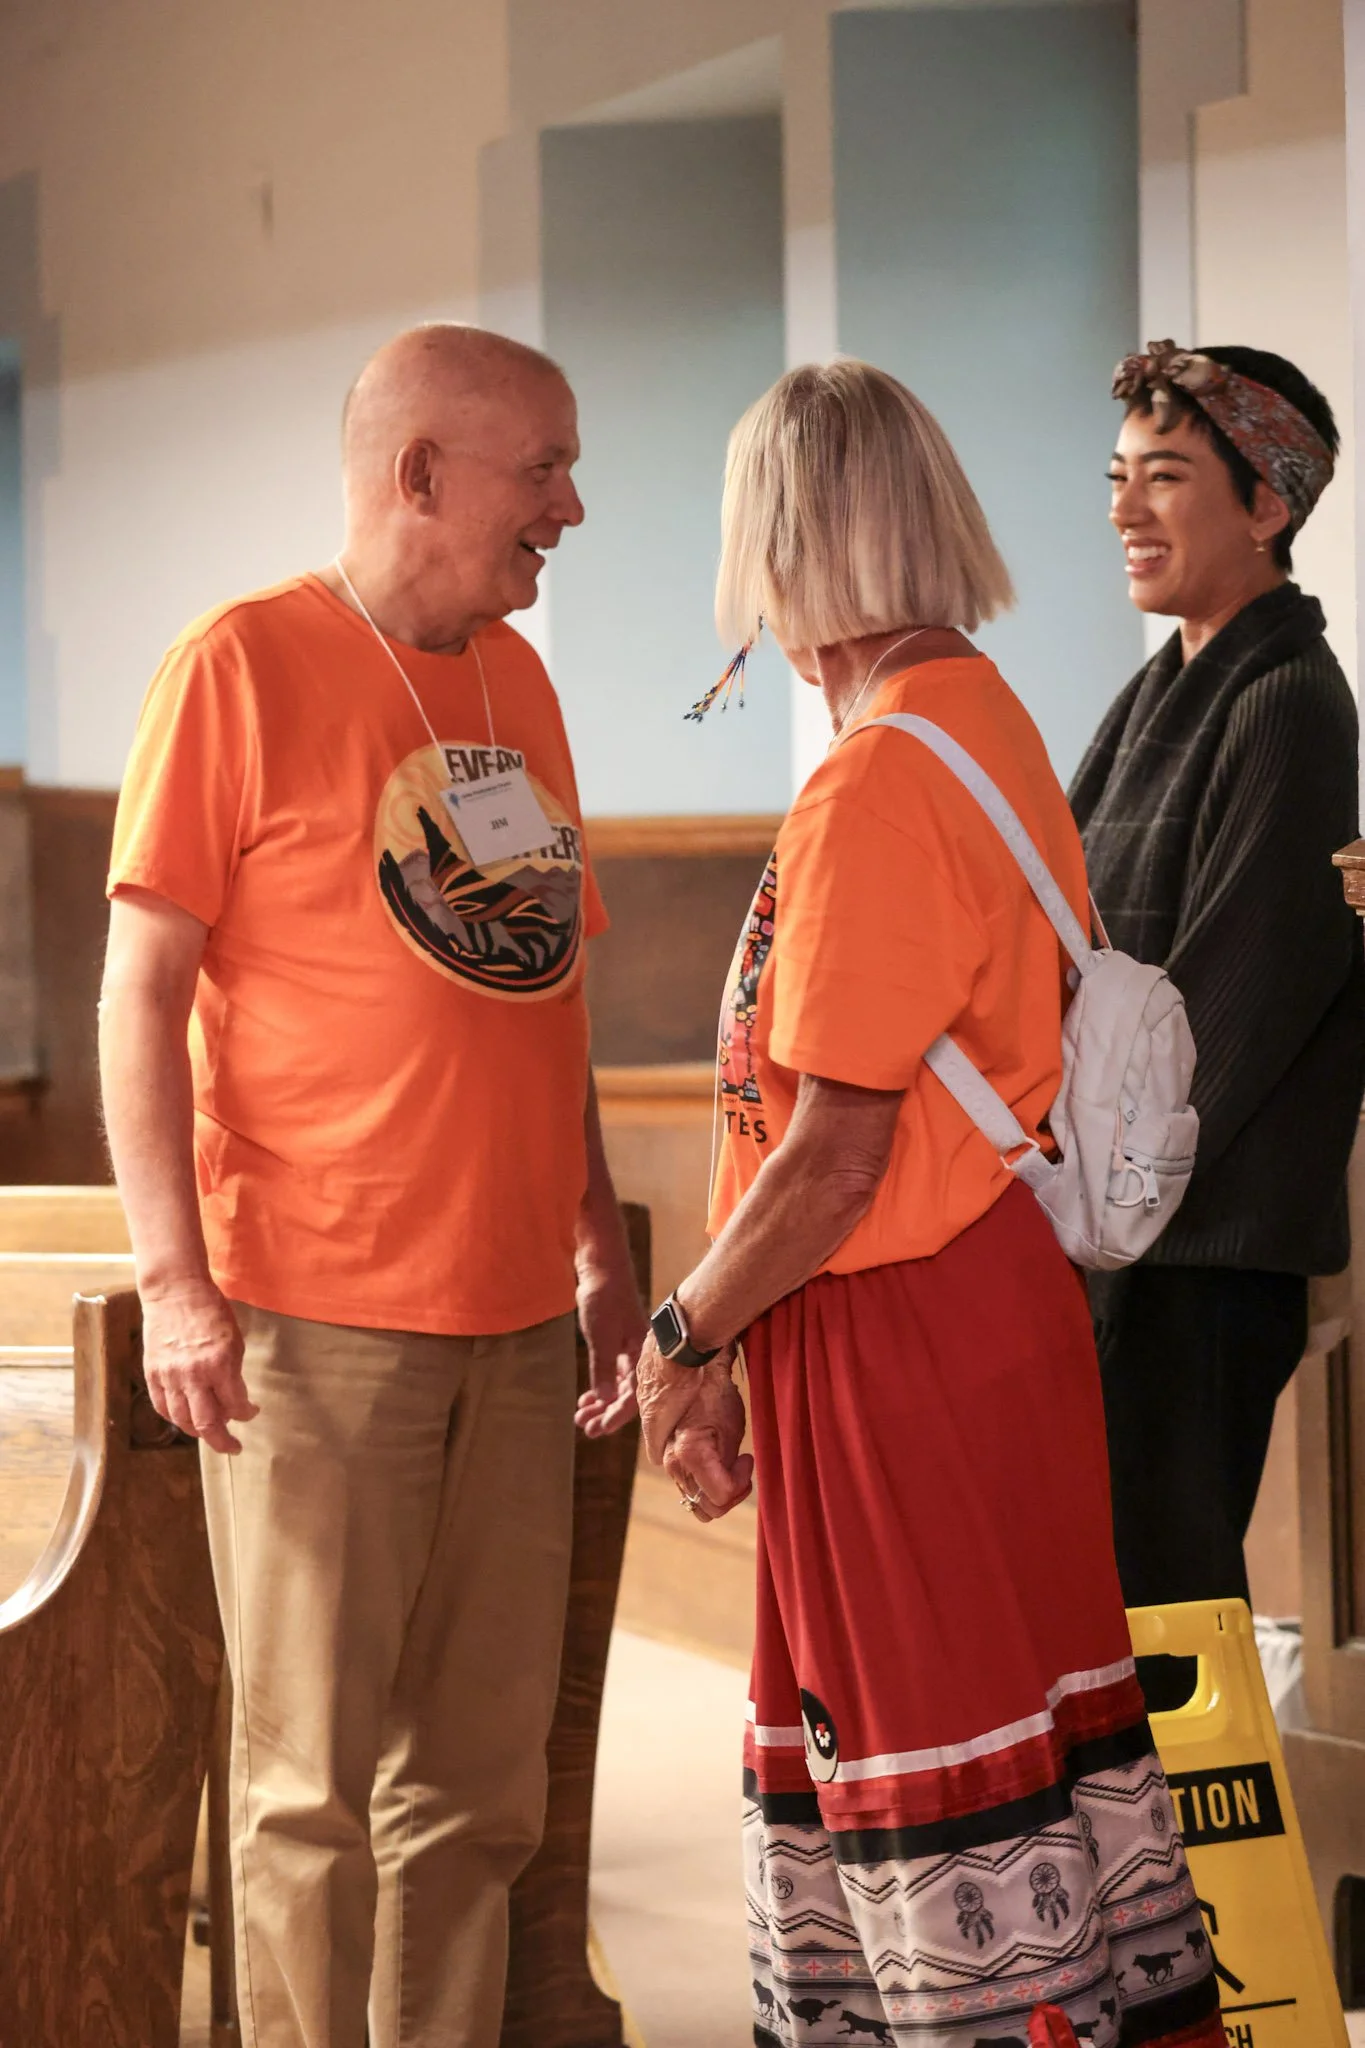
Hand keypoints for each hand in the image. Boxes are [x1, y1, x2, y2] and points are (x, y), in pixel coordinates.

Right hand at [140, 1276, 256, 1454]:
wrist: (175, 1292)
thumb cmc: (211, 1311)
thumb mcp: (234, 1340)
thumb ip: (233, 1373)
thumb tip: (234, 1401)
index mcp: (220, 1364)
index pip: (235, 1405)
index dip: (246, 1414)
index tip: (251, 1413)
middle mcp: (193, 1374)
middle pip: (206, 1424)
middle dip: (223, 1441)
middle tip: (233, 1447)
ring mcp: (169, 1375)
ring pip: (182, 1420)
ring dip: (198, 1432)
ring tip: (209, 1433)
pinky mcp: (152, 1373)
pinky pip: (162, 1406)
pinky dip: (175, 1418)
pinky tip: (185, 1419)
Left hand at [574, 1258, 646, 1436]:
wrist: (600, 1264)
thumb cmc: (604, 1295)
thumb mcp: (601, 1336)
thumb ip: (603, 1368)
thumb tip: (605, 1400)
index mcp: (643, 1352)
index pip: (635, 1395)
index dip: (617, 1416)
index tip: (598, 1430)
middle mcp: (639, 1353)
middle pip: (628, 1394)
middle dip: (607, 1413)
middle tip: (586, 1428)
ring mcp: (628, 1347)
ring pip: (618, 1385)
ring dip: (601, 1402)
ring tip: (581, 1416)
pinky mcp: (617, 1341)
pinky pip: (612, 1373)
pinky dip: (600, 1386)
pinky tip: (587, 1398)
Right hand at [663, 1365, 753, 1523]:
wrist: (687, 1366)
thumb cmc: (714, 1391)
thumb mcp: (731, 1428)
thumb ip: (728, 1465)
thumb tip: (729, 1488)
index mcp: (689, 1456)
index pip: (721, 1498)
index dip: (741, 1483)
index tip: (746, 1458)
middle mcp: (672, 1464)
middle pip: (706, 1509)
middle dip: (730, 1494)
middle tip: (742, 1468)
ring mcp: (667, 1463)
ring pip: (695, 1501)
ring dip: (717, 1489)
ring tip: (730, 1462)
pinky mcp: (666, 1458)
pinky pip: (688, 1484)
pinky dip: (705, 1479)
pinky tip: (715, 1456)